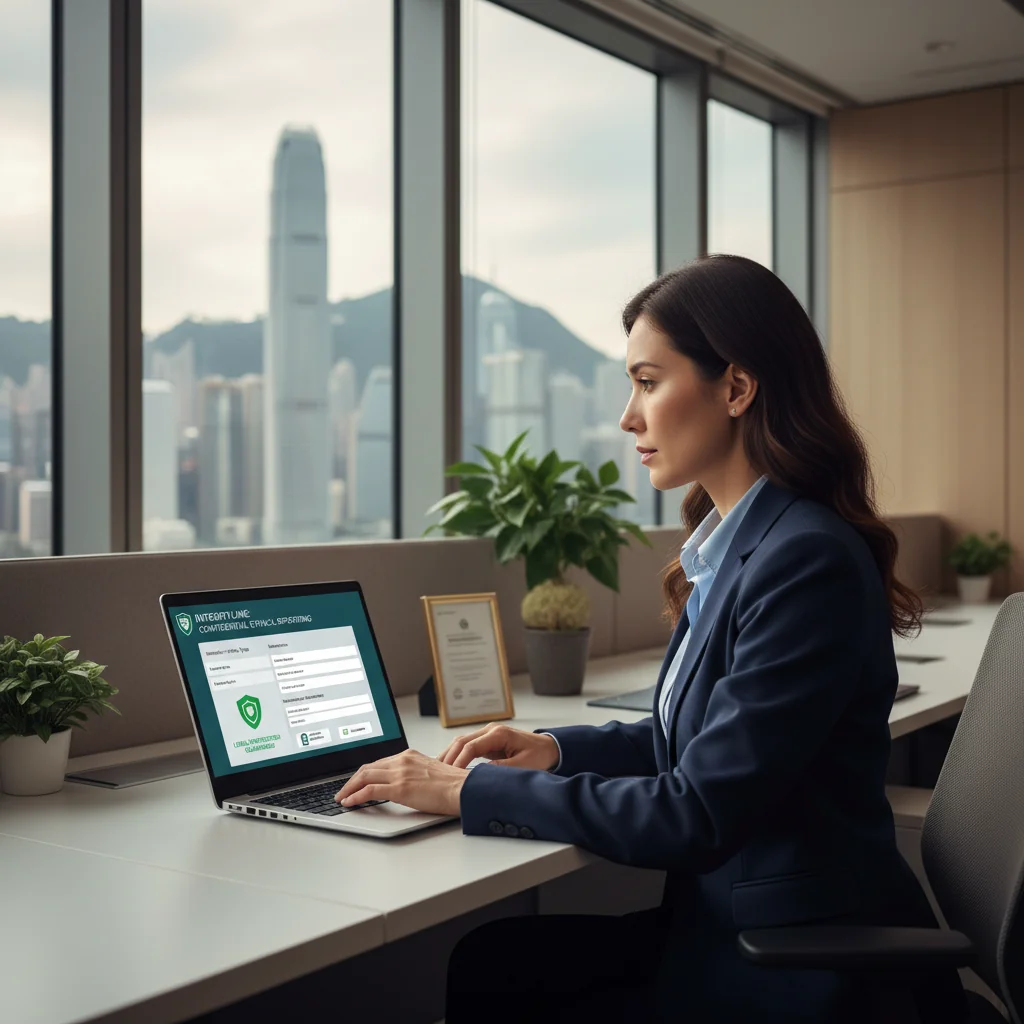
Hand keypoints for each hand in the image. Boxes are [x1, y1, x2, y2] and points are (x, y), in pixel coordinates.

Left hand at [335, 749, 466, 816]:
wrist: (463, 789)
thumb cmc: (454, 785)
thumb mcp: (430, 773)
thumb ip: (414, 775)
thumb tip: (404, 786)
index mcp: (409, 755)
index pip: (378, 763)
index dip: (363, 774)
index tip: (356, 782)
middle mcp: (402, 760)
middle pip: (367, 768)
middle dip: (351, 780)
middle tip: (343, 791)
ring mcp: (400, 773)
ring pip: (364, 777)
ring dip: (349, 788)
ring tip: (342, 798)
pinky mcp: (400, 788)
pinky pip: (370, 791)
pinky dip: (356, 796)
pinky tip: (349, 802)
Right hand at [438, 722, 558, 770]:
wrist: (549, 748)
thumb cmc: (539, 756)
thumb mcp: (522, 765)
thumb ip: (500, 769)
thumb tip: (478, 774)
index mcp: (499, 734)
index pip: (471, 746)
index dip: (459, 761)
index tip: (452, 776)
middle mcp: (491, 730)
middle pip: (462, 741)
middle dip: (449, 757)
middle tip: (439, 774)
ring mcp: (488, 734)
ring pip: (461, 742)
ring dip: (450, 754)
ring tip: (439, 770)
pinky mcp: (487, 741)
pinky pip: (467, 746)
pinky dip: (457, 754)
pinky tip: (449, 765)